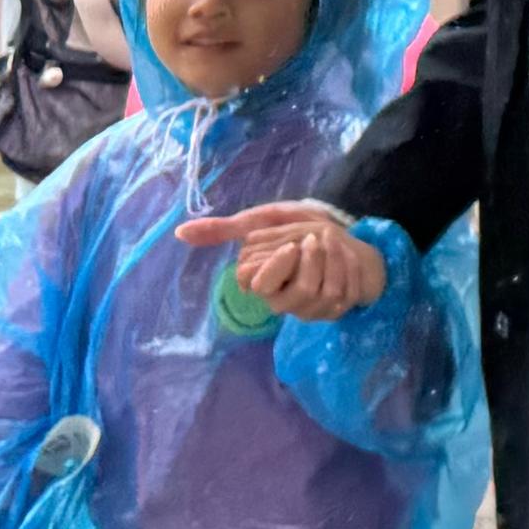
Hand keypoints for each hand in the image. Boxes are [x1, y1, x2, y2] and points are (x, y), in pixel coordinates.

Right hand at [176, 203, 384, 317]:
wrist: (339, 230)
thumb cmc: (293, 225)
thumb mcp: (259, 221)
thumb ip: (223, 230)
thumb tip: (179, 233)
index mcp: (260, 280)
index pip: (260, 284)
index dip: (278, 265)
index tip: (291, 244)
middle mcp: (281, 299)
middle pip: (300, 292)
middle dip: (314, 261)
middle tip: (317, 237)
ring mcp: (307, 306)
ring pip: (325, 294)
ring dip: (336, 260)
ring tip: (335, 239)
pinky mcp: (332, 308)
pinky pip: (344, 297)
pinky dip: (350, 269)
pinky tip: (349, 254)